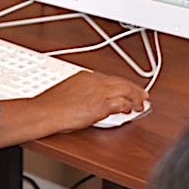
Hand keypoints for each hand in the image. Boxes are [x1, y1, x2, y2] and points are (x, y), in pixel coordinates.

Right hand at [0, 71, 148, 148]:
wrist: (46, 112)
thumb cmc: (51, 105)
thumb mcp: (67, 92)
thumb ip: (80, 93)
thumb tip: (87, 101)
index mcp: (85, 76)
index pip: (110, 79)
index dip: (121, 85)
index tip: (125, 89)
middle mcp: (95, 81)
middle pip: (121, 82)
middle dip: (134, 89)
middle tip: (143, 95)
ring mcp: (99, 92)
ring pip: (126, 90)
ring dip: (136, 97)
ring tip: (141, 104)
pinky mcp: (102, 105)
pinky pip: (122, 104)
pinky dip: (129, 107)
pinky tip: (130, 111)